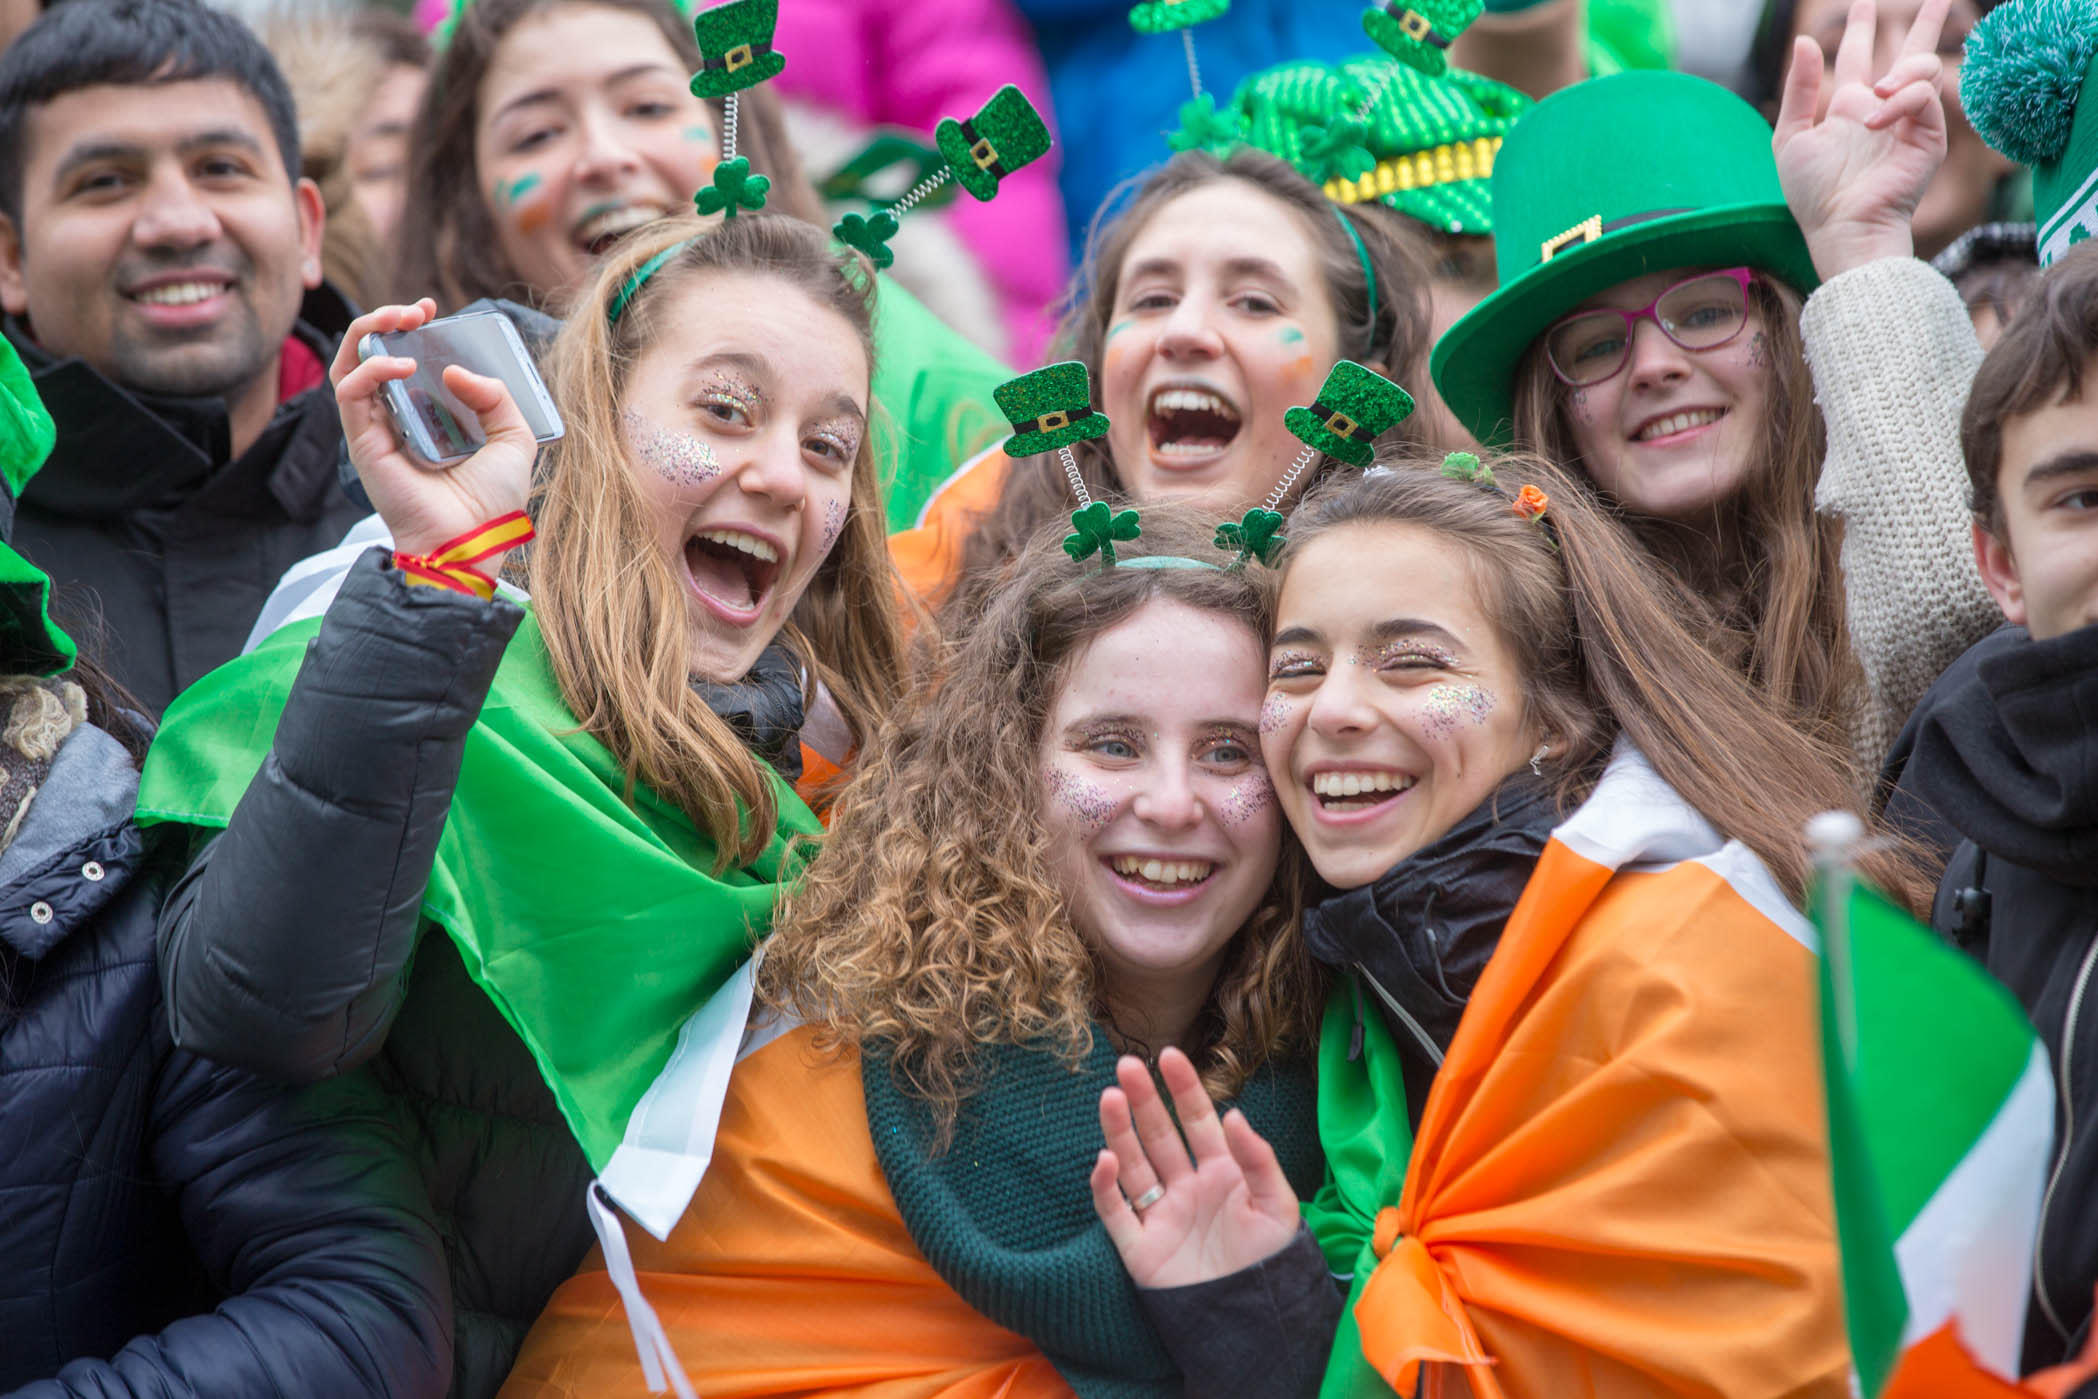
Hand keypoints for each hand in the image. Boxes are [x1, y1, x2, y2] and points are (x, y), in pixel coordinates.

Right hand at [331, 298, 536, 570]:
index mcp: (427, 417)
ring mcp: (376, 430)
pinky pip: (350, 394)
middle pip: (370, 356)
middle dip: (386, 321)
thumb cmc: (492, 501)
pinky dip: (370, 370)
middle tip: (414, 310)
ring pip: (350, 366)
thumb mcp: (513, 439)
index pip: (406, 362)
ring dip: (368, 333)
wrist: (470, 542)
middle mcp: (398, 420)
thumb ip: (496, 398)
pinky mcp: (362, 443)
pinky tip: (398, 366)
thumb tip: (455, 370)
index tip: (432, 312)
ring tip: (398, 319)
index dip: (412, 331)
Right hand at [1089, 1047, 1300, 1289]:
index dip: (1184, 1089)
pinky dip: (1106, 1186)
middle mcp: (1186, 1187)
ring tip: (1109, 1097)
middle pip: (1158, 1135)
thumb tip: (1233, 1115)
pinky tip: (1105, 1160)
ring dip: (1119, 1131)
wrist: (1252, 1324)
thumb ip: (1259, 1160)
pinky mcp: (1139, 1247)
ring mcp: (1161, 1214)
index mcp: (1221, 1174)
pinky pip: (1116, 1212)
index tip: (1169, 1056)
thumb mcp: (1278, 1208)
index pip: (1198, 1121)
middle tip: (1127, 1066)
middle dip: (1144, 1099)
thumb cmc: (1270, 1266)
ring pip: (1133, 1163)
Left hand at [1774, 0, 1950, 277]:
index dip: (1861, 28)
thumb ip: (1799, 89)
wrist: (1840, 225)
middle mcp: (1883, 109)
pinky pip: (1923, 96)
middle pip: (1912, 52)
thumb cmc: (1813, 193)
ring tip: (1875, 90)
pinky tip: (1873, 121)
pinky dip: (1898, 101)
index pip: (1859, 56)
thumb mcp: (1791, 137)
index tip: (1863, 3)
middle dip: (1925, 22)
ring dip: (1900, 71)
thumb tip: (1804, 40)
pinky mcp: (1928, 136)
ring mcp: (1909, 122)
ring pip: (1925, 68)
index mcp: (1850, 107)